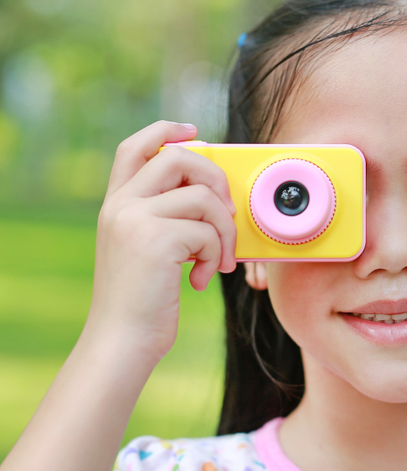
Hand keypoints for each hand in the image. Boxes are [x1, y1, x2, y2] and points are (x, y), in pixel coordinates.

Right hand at [83, 121, 236, 362]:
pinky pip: (207, 231)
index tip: (196, 132)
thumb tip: (212, 194)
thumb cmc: (143, 301)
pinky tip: (201, 278)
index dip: (166, 130)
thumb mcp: (145, 249)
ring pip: (204, 196)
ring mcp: (135, 220)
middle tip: (225, 214)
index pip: (135, 147)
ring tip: (216, 261)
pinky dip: (216, 255)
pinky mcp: (155, 240)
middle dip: (216, 180)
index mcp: (116, 204)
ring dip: (223, 231)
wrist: (122, 340)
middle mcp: (121, 205)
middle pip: (179, 157)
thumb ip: (164, 217)